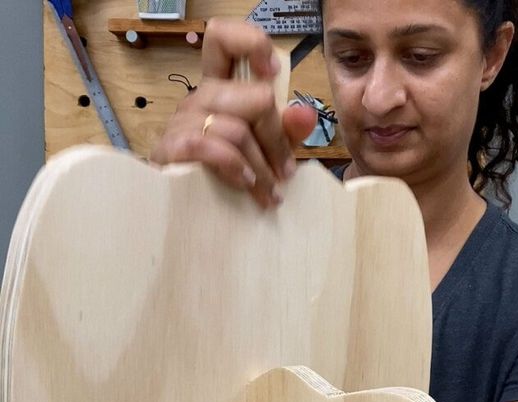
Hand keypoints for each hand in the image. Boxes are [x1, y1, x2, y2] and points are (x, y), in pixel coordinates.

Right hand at [149, 19, 316, 207]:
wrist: (177, 208)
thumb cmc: (220, 176)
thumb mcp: (261, 152)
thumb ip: (284, 133)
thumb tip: (306, 114)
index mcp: (220, 89)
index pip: (222, 38)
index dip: (250, 43)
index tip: (271, 73)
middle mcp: (200, 97)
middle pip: (253, 97)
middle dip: (277, 140)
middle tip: (285, 174)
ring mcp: (183, 121)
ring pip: (237, 129)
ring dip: (261, 167)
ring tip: (270, 194)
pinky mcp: (172, 147)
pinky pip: (211, 146)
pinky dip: (234, 167)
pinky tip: (244, 184)